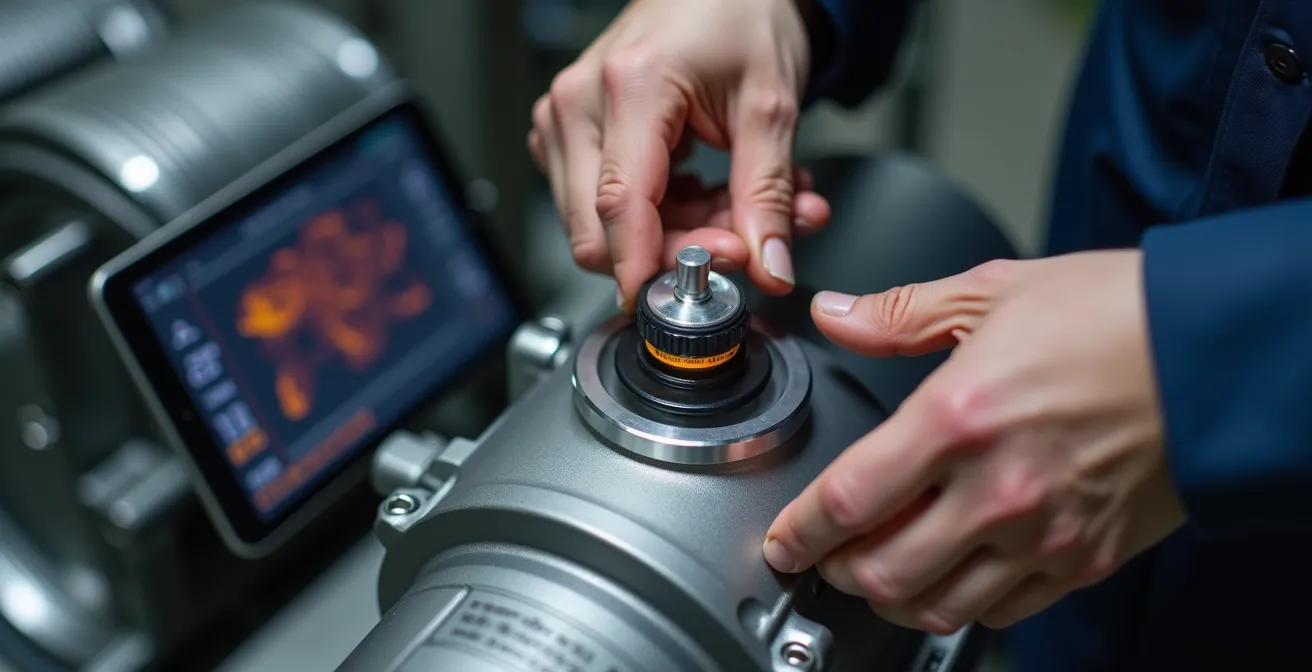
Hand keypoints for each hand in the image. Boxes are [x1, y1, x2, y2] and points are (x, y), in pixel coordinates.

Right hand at [528, 0, 831, 309]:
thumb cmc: (742, 14)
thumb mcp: (771, 107)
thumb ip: (767, 197)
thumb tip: (767, 269)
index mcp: (628, 86)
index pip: (619, 206)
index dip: (651, 264)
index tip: (686, 298)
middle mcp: (579, 102)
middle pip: (599, 228)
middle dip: (673, 251)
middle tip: (741, 242)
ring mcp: (566, 117)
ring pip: (601, 224)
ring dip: (675, 232)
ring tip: (735, 205)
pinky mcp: (569, 130)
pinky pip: (601, 202)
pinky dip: (660, 214)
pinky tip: (703, 191)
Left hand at [762, 251, 1186, 633]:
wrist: (1218, 351)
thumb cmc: (1115, 316)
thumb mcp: (992, 293)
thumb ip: (899, 314)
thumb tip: (839, 316)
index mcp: (958, 418)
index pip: (849, 499)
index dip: (800, 531)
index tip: (783, 540)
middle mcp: (996, 489)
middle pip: (883, 572)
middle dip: (838, 572)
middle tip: (826, 555)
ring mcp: (1043, 534)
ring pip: (938, 605)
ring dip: (893, 597)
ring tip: (880, 569)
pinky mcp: (1083, 558)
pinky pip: (1002, 610)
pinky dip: (960, 603)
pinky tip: (950, 576)